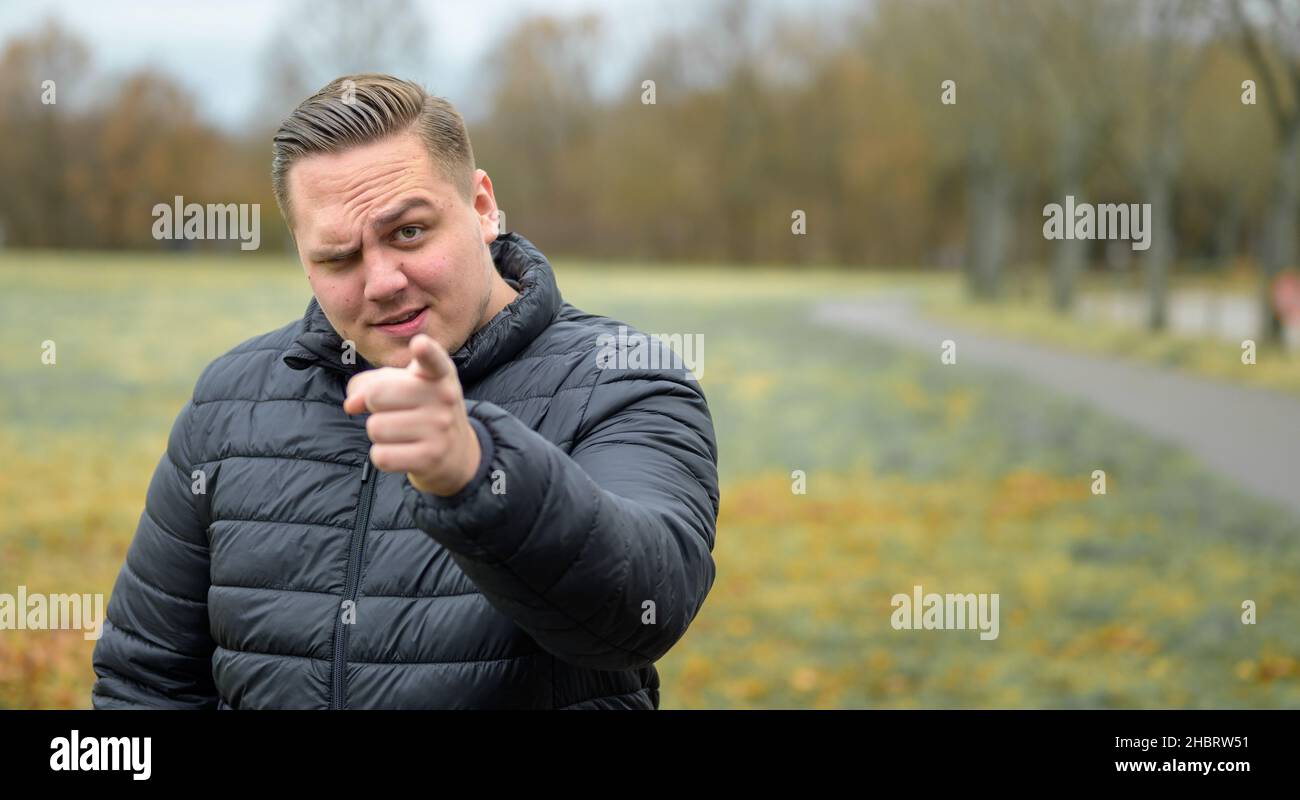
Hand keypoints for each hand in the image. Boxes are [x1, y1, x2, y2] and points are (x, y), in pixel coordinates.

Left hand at [343, 333, 480, 496]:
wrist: (457, 452)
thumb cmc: (421, 410)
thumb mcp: (404, 386)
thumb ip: (370, 383)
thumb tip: (350, 405)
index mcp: (438, 373)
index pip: (432, 359)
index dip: (424, 351)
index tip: (419, 344)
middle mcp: (444, 397)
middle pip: (376, 395)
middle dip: (375, 406)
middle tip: (396, 412)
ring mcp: (440, 428)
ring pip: (376, 428)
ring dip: (380, 433)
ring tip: (402, 433)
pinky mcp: (431, 458)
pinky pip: (381, 456)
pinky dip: (383, 456)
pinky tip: (403, 452)